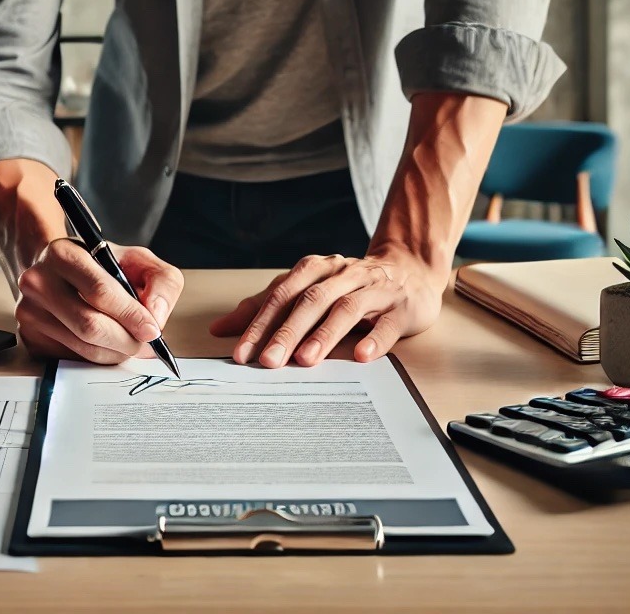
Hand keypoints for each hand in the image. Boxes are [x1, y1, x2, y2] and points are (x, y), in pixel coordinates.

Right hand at [15, 238, 183, 363]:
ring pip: (82, 348)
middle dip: (125, 340)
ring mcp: (29, 312)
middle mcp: (39, 281)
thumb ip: (161, 281)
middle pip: (89, 325)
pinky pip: (71, 360)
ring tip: (130, 343)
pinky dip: (96, 358)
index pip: (100, 292)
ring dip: (114, 352)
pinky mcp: (29, 338)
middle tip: (145, 343)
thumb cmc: (101, 266)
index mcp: (63, 254)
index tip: (152, 330)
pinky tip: (106, 345)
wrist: (59, 270)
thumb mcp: (138, 260)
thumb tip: (156, 315)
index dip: (131, 315)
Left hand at [208, 246, 446, 367]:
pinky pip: (389, 323)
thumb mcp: (307, 291)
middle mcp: (344, 274)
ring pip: (347, 309)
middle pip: (311, 300)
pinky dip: (375, 339)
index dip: (261, 322)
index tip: (242, 352)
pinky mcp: (402, 307)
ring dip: (324, 334)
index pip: (283, 294)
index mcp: (317, 269)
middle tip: (268, 361)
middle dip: (287, 331)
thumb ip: (266, 307)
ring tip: (306, 359)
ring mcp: (375, 289)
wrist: (409, 271)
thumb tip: (221, 329)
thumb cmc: (349, 286)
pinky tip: (361, 356)